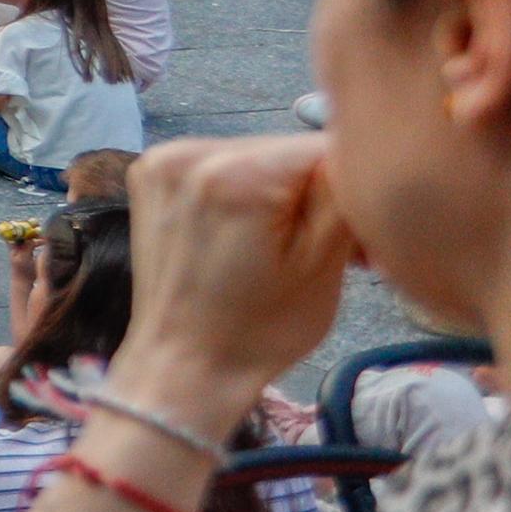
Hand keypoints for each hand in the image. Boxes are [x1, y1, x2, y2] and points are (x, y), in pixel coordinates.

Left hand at [110, 133, 357, 415]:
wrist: (183, 366)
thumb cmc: (260, 329)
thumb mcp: (322, 264)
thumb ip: (342, 192)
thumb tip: (358, 145)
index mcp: (236, 172)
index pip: (324, 147)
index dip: (351, 190)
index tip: (360, 239)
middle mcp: (189, 151)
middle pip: (286, 151)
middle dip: (315, 191)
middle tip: (335, 249)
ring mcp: (162, 159)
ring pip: (257, 157)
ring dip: (281, 192)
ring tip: (289, 248)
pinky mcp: (150, 175)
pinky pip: (220, 167)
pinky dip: (244, 193)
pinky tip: (249, 237)